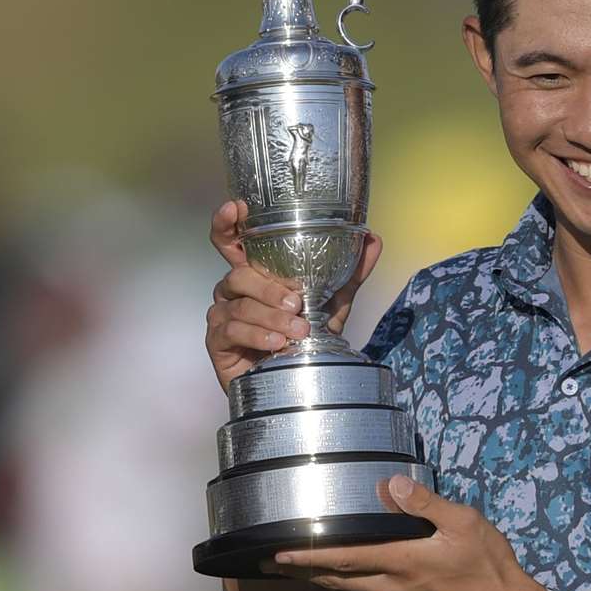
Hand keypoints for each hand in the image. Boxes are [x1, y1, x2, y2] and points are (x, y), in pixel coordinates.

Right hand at [204, 199, 382, 391]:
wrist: (297, 382)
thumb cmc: (306, 339)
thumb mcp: (333, 303)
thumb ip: (350, 273)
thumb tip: (373, 239)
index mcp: (256, 274)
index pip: (232, 242)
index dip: (227, 223)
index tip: (235, 208)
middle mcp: (234, 290)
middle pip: (238, 274)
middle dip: (267, 287)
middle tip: (296, 303)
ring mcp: (223, 314)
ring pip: (239, 304)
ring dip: (270, 317)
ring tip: (298, 331)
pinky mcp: (218, 341)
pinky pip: (232, 331)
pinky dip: (258, 336)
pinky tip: (277, 344)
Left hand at [261, 476, 544, 590]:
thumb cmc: (491, 566)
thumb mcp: (466, 524)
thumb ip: (427, 504)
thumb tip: (392, 484)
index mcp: (403, 563)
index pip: (343, 559)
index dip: (307, 556)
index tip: (277, 552)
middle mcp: (393, 590)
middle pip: (336, 581)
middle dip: (302, 572)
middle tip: (272, 562)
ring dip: (321, 583)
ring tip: (299, 571)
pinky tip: (345, 584)